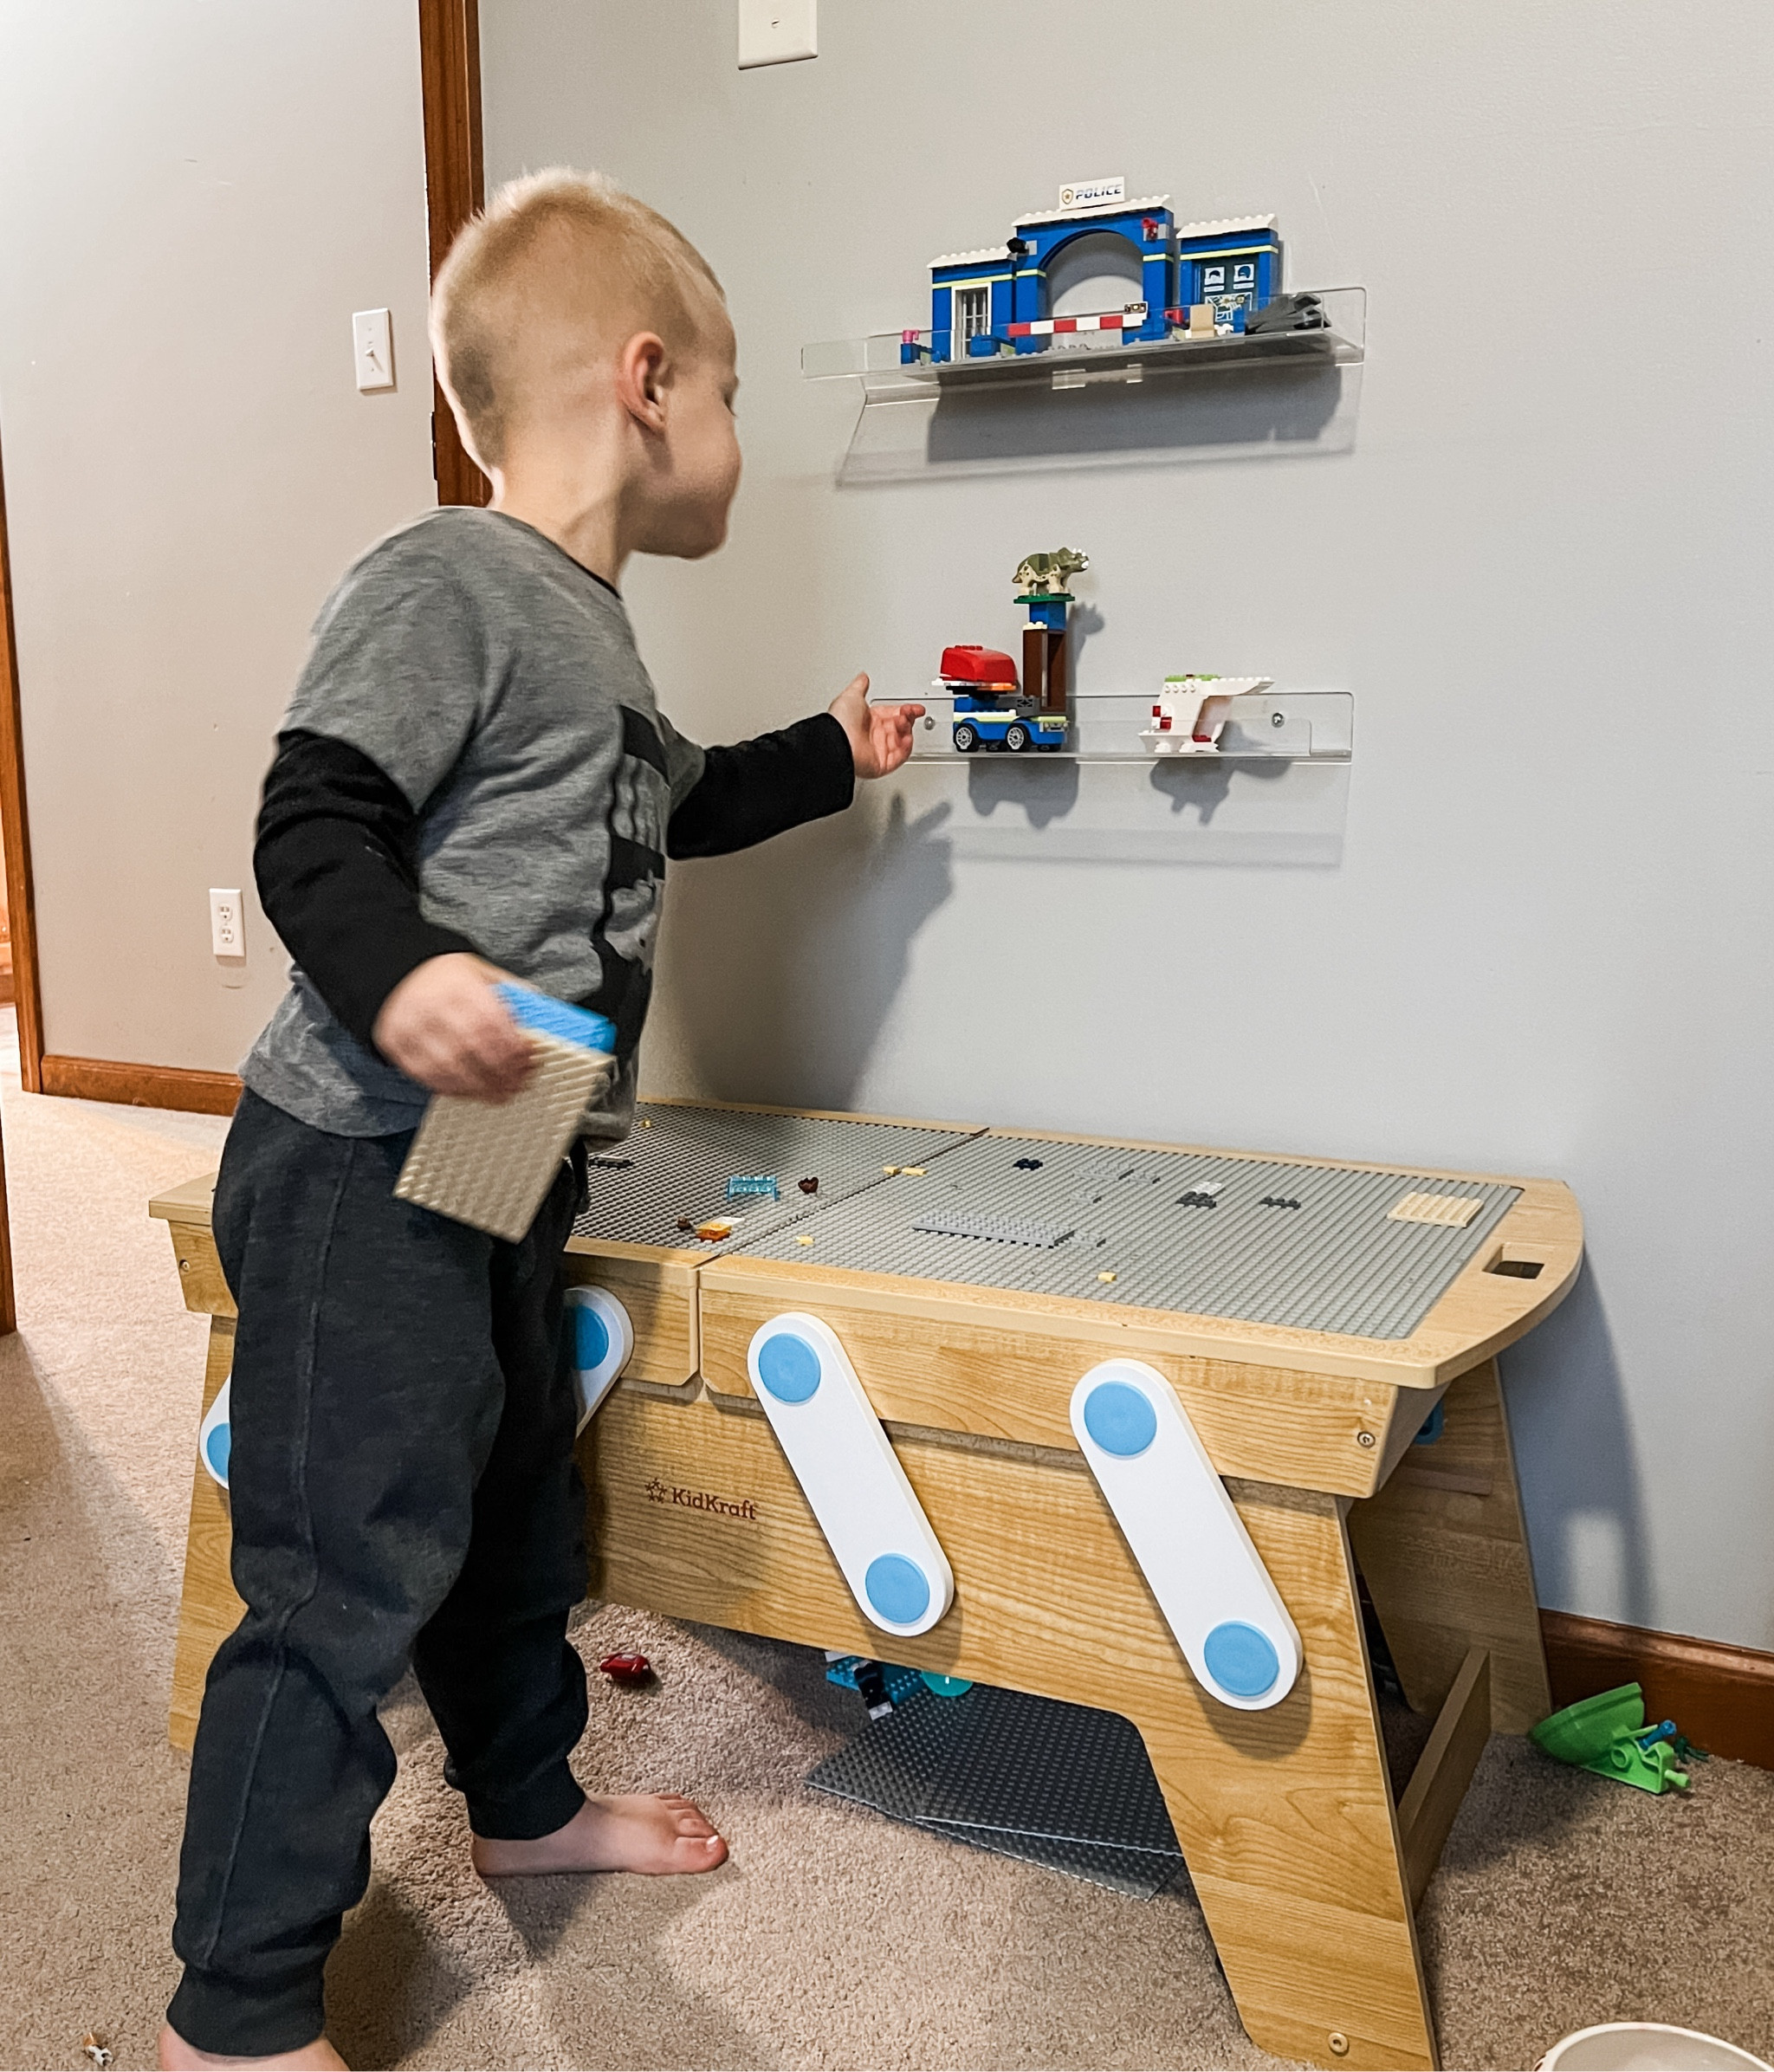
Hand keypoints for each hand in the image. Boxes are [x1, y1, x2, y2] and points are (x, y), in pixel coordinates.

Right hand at [372, 953, 534, 1100]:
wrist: (387, 972)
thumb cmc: (437, 973)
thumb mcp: (475, 968)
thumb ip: (504, 987)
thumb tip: (535, 1002)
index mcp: (457, 987)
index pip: (491, 1022)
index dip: (514, 1045)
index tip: (531, 1057)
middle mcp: (433, 1009)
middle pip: (474, 1049)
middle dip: (503, 1070)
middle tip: (522, 1081)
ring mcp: (412, 1031)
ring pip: (452, 1068)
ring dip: (483, 1087)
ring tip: (503, 1094)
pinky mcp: (398, 1048)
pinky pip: (429, 1076)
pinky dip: (455, 1089)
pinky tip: (473, 1092)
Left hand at [828, 672, 925, 779]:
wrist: (837, 742)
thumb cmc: (840, 721)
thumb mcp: (851, 696)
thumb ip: (860, 686)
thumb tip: (863, 677)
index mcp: (868, 720)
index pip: (893, 714)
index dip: (906, 710)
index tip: (916, 707)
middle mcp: (873, 735)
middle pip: (900, 726)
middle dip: (908, 717)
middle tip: (911, 712)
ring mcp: (878, 750)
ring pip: (901, 740)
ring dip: (907, 729)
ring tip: (904, 722)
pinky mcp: (882, 764)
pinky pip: (900, 756)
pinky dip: (906, 747)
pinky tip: (907, 737)